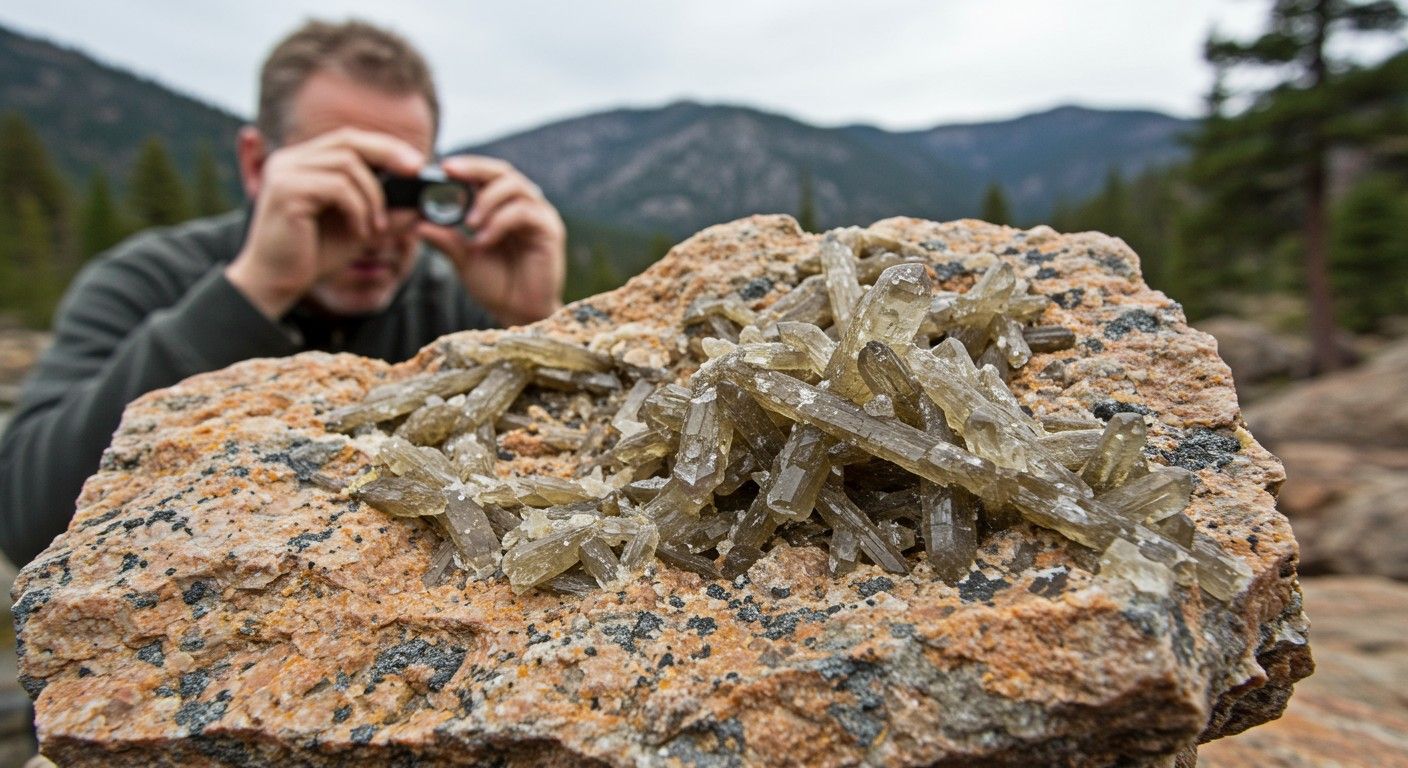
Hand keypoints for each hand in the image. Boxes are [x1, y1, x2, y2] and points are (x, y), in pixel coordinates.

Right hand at [225, 128, 425, 318]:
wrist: (275, 284)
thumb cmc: (313, 256)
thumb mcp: (358, 229)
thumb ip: (385, 213)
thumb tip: (421, 203)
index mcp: (303, 162)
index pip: (349, 139)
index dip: (385, 146)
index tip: (415, 163)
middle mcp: (290, 160)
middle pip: (349, 141)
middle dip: (388, 154)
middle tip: (416, 172)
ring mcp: (285, 172)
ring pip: (347, 165)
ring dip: (373, 197)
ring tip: (376, 228)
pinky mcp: (286, 190)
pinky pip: (337, 187)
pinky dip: (358, 209)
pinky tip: (359, 233)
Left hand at [417, 155, 565, 325]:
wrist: (518, 315)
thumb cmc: (496, 286)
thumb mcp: (463, 258)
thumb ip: (445, 237)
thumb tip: (415, 221)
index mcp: (505, 208)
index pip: (487, 175)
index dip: (467, 167)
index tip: (441, 167)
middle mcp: (525, 206)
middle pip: (502, 172)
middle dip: (474, 169)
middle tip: (450, 172)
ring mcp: (540, 216)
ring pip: (514, 186)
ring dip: (486, 200)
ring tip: (469, 224)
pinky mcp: (550, 230)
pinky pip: (523, 212)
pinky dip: (499, 222)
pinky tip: (483, 241)